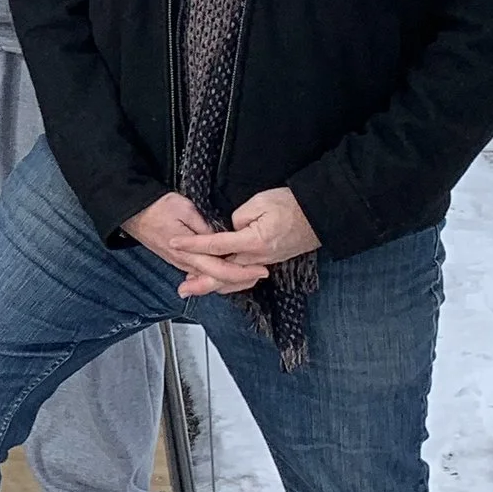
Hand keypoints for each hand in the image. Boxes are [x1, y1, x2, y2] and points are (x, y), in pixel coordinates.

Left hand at [173, 187, 320, 297]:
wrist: (319, 214)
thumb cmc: (290, 204)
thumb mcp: (261, 202)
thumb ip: (238, 218)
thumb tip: (229, 229)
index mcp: (254, 241)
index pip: (215, 245)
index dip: (193, 245)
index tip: (174, 243)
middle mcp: (258, 257)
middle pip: (223, 272)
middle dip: (200, 280)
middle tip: (181, 288)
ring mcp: (264, 262)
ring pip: (234, 278)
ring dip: (212, 284)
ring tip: (193, 289)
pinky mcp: (268, 261)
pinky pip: (244, 276)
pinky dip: (229, 282)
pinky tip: (218, 284)